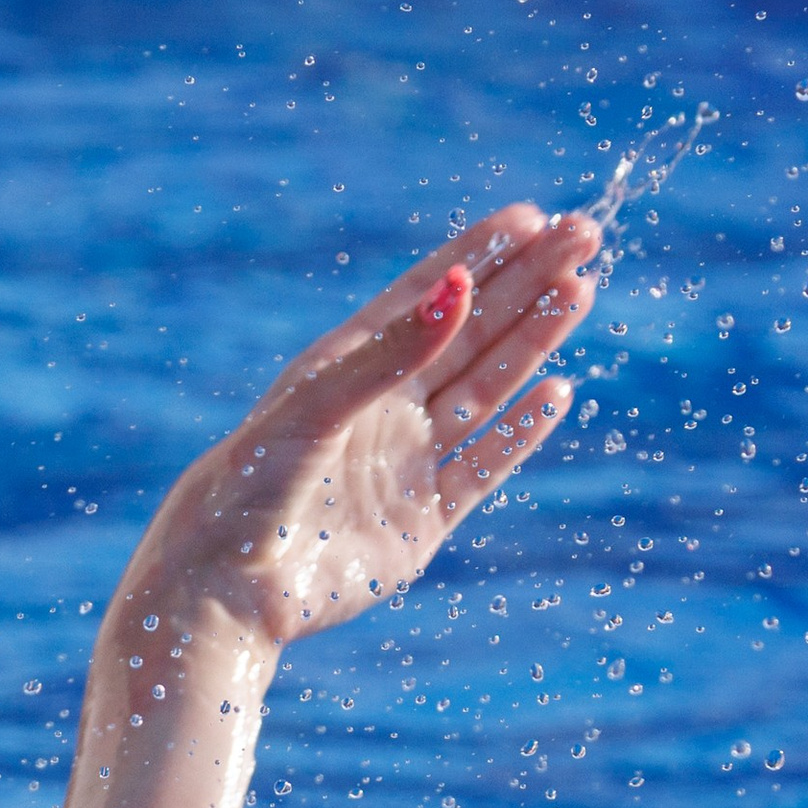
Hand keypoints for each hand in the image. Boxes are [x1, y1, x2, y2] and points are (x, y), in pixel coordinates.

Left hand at [123, 201, 601, 650]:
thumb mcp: (317, 408)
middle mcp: (381, 411)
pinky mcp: (420, 524)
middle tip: (582, 236)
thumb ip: (391, 354)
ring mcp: (404, 466)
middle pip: (468, 333)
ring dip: (532, 343)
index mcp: (347, 369)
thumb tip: (460, 289)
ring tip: (579, 292)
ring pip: (484, 391)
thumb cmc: (248, 490)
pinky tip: (556, 391)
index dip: (479, 255)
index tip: (532, 216)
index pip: (426, 296)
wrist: (225, 590)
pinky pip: (483, 468)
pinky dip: (519, 432)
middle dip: (525, 284)